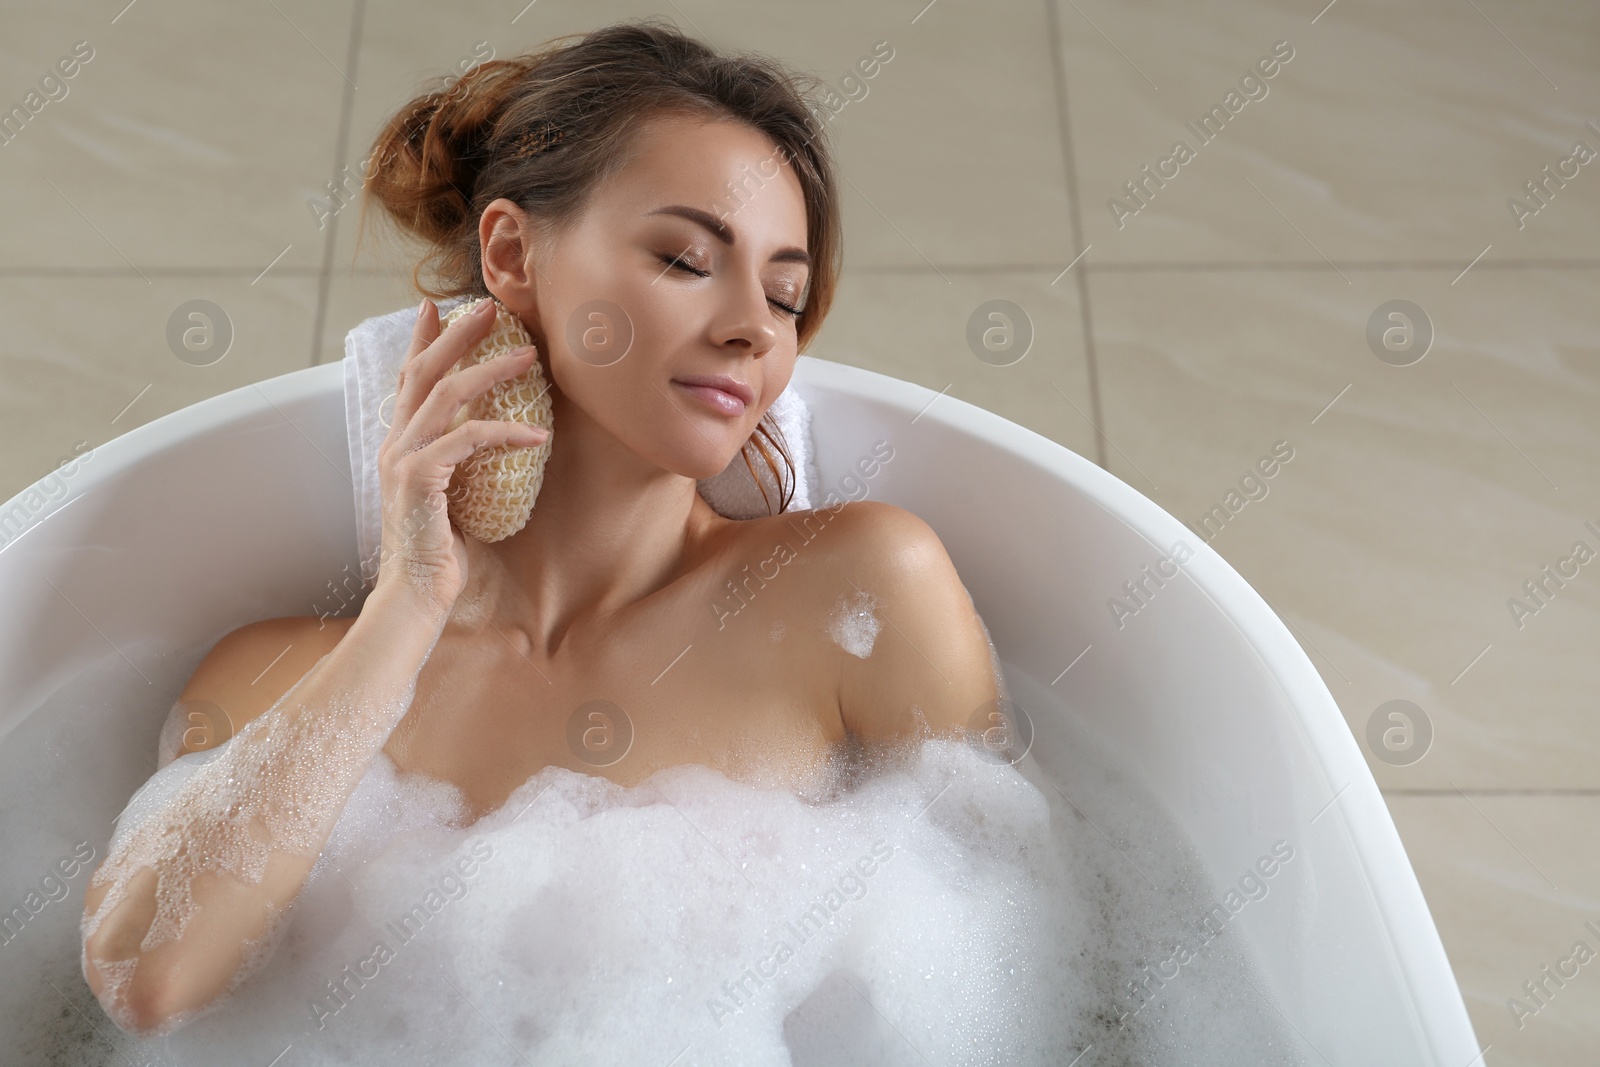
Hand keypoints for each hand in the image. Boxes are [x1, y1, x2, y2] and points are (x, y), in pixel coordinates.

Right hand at [372, 297, 548, 622]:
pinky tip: (538, 435)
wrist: (414, 593)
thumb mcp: (449, 495)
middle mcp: (395, 444)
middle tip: (489, 308)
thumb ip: (457, 463)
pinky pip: (468, 439)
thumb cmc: (437, 550)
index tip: (436, 307)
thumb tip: (492, 440)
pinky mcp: (419, 478)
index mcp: (399, 444)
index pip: (407, 379)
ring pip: (447, 394)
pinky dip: (506, 433)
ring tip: (528, 355)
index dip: (422, 341)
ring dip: (491, 369)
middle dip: (457, 334)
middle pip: (424, 371)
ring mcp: (402, 459)